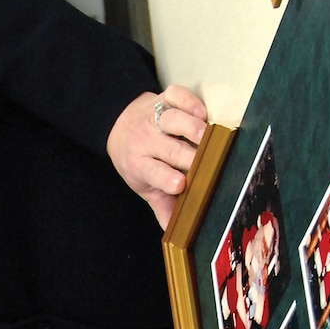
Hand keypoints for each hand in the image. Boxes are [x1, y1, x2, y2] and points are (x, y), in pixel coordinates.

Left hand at [106, 85, 207, 227]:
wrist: (120, 126)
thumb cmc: (138, 160)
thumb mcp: (144, 186)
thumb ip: (162, 206)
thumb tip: (177, 233)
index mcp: (140, 165)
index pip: (154, 173)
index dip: (166, 178)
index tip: (181, 184)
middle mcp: (146, 141)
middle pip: (170, 149)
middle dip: (189, 156)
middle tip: (209, 162)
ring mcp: (154, 118)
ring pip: (173, 120)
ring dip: (192, 128)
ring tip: (209, 137)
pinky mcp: (163, 98)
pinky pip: (176, 96)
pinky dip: (189, 101)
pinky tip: (202, 113)